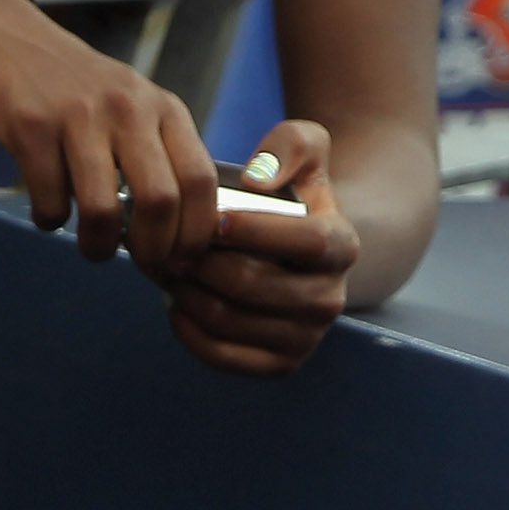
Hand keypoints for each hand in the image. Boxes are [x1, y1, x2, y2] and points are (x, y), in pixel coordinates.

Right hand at [0, 0, 221, 273]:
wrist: (5, 38)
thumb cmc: (72, 86)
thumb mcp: (131, 107)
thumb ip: (156, 154)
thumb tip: (175, 228)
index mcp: (162, 108)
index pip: (200, 180)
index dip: (196, 233)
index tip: (181, 261)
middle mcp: (128, 109)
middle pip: (160, 200)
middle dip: (152, 250)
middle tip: (139, 264)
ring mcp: (79, 117)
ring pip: (103, 209)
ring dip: (98, 246)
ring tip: (92, 248)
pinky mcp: (31, 128)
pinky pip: (50, 199)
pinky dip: (50, 221)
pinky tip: (48, 211)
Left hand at [138, 118, 363, 374]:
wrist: (300, 252)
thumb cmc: (292, 196)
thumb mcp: (304, 152)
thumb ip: (293, 144)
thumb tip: (260, 179)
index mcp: (342, 245)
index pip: (304, 241)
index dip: (254, 230)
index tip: (212, 219)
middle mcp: (330, 299)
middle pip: (250, 284)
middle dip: (199, 262)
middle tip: (166, 245)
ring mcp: (305, 337)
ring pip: (228, 320)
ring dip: (186, 293)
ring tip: (167, 268)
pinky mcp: (278, 365)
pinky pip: (220, 355)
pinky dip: (187, 329)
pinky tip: (177, 302)